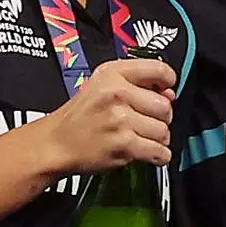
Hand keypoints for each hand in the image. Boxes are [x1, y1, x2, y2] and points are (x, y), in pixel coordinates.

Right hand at [33, 57, 175, 173]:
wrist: (54, 144)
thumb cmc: (80, 117)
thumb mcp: (102, 87)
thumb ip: (136, 84)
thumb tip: (170, 93)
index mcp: (112, 74)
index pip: (160, 70)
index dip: (168, 83)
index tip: (165, 92)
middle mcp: (116, 93)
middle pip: (165, 107)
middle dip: (160, 119)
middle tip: (143, 123)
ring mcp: (120, 119)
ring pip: (164, 131)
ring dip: (157, 139)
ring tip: (139, 138)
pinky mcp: (124, 143)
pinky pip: (160, 152)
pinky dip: (158, 156)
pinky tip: (145, 152)